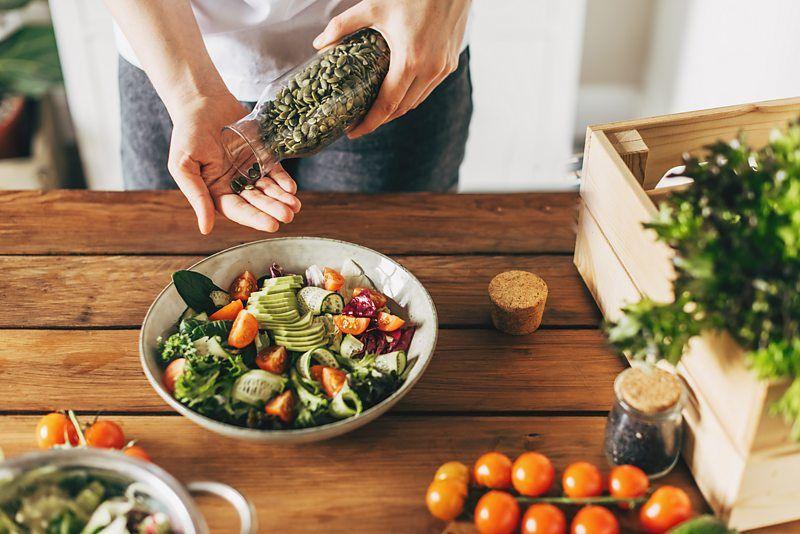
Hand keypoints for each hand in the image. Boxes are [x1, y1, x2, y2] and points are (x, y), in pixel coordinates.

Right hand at [168, 92, 301, 233]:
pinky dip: (283, 180)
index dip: (254, 218)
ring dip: (281, 198)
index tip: (272, 225)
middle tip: (288, 216)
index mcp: (215, 191)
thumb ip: (196, 196)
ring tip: (295, 206)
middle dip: (272, 209)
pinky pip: (275, 171)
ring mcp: (249, 170)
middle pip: (256, 202)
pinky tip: (291, 188)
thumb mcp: (184, 166)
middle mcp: (234, 184)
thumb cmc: (187, 133)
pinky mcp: (261, 156)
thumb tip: (206, 229)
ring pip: (268, 189)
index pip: (237, 210)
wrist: (201, 101)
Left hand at [313, 0, 469, 138]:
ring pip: (417, 101)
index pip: (387, 106)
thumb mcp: (373, 6)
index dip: (369, 123)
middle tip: (359, 121)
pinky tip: (397, 91)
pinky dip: (412, 95)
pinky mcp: (450, 62)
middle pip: (401, 109)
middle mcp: (430, 70)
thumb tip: (319, 44)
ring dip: (396, 109)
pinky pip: (428, 89)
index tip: (353, 132)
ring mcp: (443, 68)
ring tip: (375, 110)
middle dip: (379, 120)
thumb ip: (342, 25)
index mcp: (410, 60)